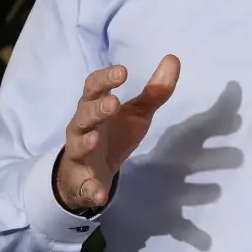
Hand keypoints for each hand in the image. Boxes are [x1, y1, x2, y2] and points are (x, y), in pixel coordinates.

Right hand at [56, 54, 180, 209]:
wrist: (91, 172)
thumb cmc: (113, 134)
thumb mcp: (136, 113)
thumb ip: (154, 90)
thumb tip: (174, 58)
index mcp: (94, 106)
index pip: (94, 87)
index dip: (105, 78)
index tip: (123, 71)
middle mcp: (82, 126)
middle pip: (85, 114)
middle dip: (97, 108)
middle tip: (114, 103)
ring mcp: (79, 153)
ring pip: (78, 145)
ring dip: (86, 142)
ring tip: (96, 138)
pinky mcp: (82, 179)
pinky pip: (85, 185)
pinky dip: (91, 189)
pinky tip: (99, 193)